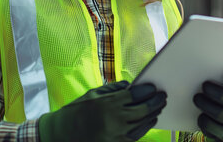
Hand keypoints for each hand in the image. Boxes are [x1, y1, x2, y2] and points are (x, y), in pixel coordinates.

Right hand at [38, 80, 166, 141]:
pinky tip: (150, 121)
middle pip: (143, 110)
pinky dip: (145, 127)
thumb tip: (131, 86)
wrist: (60, 135)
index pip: (136, 95)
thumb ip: (113, 89)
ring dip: (153, 115)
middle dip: (156, 102)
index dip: (148, 91)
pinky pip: (136, 136)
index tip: (154, 88)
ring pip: (143, 124)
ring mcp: (116, 135)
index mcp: (108, 104)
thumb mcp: (92, 94)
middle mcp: (115, 120)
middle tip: (163, 97)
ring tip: (159, 108)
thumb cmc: (76, 111)